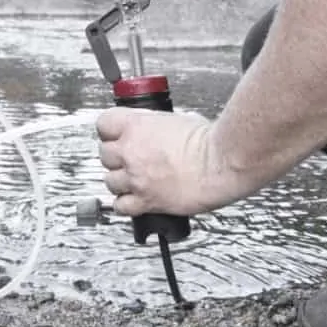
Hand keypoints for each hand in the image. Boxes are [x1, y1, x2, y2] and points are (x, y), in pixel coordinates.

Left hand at [95, 107, 243, 216]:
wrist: (222, 162)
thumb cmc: (210, 141)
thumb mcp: (179, 119)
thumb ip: (159, 127)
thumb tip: (158, 131)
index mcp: (137, 126)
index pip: (104, 125)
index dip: (110, 131)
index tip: (116, 135)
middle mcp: (131, 152)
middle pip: (104, 154)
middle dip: (116, 157)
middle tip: (130, 158)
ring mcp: (137, 178)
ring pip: (110, 181)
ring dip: (120, 180)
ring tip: (135, 179)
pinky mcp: (147, 201)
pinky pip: (121, 206)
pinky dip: (125, 204)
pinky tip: (135, 199)